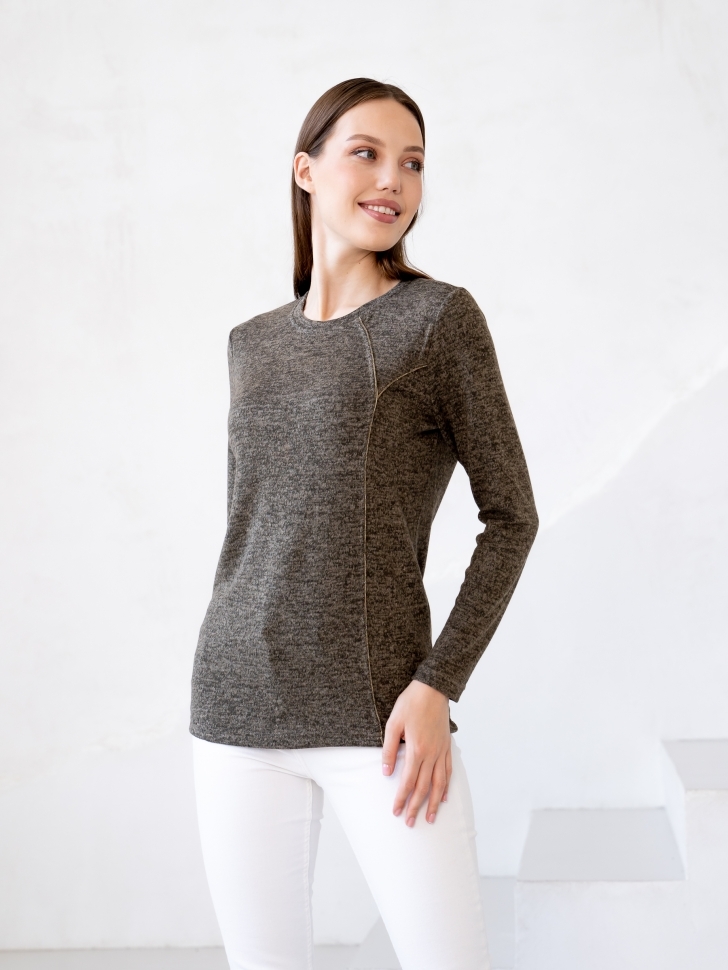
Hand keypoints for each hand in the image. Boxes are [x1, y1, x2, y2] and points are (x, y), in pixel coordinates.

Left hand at [382, 680, 451, 826]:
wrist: (433, 688)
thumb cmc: (411, 703)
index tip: (395, 811)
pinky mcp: (447, 746)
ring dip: (435, 803)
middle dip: (416, 807)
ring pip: (440, 783)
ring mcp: (442, 751)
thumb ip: (389, 749)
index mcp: (417, 749)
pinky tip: (445, 796)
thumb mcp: (393, 723)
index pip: (408, 782)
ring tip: (431, 818)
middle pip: (425, 788)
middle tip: (410, 822)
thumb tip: (386, 772)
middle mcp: (432, 754)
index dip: (401, 798)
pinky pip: (449, 771)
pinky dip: (447, 786)